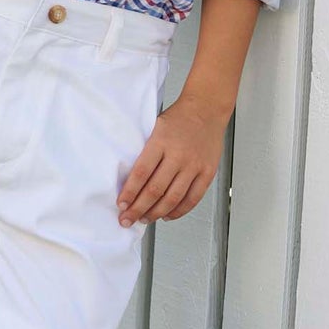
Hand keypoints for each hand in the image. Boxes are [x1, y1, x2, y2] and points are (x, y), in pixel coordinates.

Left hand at [116, 90, 229, 226]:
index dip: (129, 192)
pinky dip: (178, 211)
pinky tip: (167, 215)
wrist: (206, 109)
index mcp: (161, 142)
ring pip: (173, 198)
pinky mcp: (207, 172)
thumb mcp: (155, 129)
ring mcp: (194, 165)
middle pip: (155, 190)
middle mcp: (178, 155)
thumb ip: (146, 152)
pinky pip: (192, 198)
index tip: (121, 205)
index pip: (141, 173)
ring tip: (144, 219)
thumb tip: (130, 182)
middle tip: (127, 219)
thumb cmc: (177, 119)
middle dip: (138, 209)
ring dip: (156, 213)